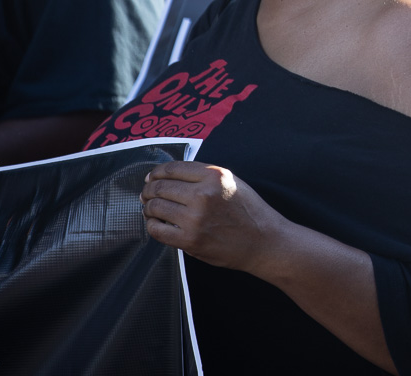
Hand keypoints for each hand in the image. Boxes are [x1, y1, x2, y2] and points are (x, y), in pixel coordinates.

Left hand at [140, 161, 286, 272]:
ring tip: (151, 209)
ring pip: (155, 207)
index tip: (152, 176)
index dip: (157, 172)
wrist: (264, 241)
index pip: (173, 168)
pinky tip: (157, 223)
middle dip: (149, 190)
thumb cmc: (250, 212)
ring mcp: (195, 219)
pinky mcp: (190, 240)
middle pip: (160, 187)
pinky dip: (152, 225)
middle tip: (147, 193)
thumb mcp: (232, 182)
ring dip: (148, 207)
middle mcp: (203, 194)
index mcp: (215, 176)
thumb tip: (171, 176)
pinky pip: (157, 230)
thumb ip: (205, 176)